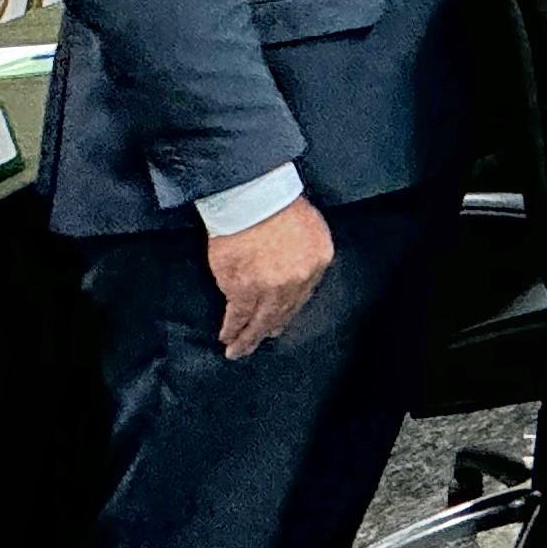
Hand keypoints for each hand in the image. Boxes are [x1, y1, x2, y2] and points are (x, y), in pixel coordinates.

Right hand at [209, 198, 332, 359]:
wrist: (254, 197)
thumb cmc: (280, 203)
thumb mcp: (311, 228)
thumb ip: (306, 254)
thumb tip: (294, 274)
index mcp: (318, 261)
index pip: (303, 295)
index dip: (289, 311)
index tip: (279, 322)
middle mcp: (298, 280)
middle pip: (283, 312)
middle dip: (270, 330)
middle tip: (259, 343)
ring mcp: (270, 288)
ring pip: (260, 320)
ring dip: (248, 337)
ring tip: (238, 350)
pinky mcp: (242, 289)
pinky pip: (237, 315)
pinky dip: (232, 328)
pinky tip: (228, 337)